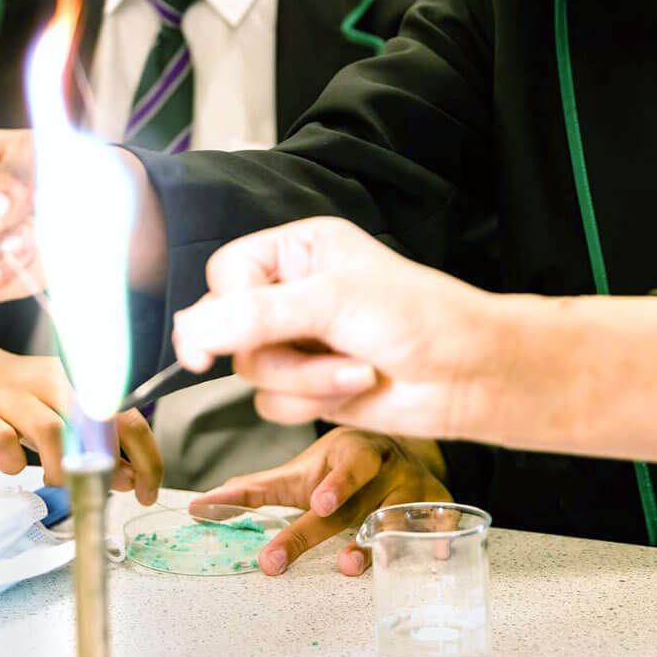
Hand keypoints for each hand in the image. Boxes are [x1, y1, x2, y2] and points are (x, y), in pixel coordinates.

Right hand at [0, 326, 160, 502]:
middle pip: (93, 421)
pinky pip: (2, 440)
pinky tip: (14, 466)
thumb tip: (130, 477)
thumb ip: (95, 443)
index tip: (146, 491)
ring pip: (50, 430)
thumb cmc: (20, 399)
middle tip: (105, 492)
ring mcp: (11, 396)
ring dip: (62, 468)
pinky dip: (13, 461)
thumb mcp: (61, 413)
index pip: (126, 416)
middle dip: (109, 464)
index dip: (144, 458)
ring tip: (59, 482)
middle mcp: (49, 382)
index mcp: (78, 380)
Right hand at [170, 217, 508, 442]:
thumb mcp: (332, 302)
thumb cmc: (417, 318)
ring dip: (304, 380)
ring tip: (355, 368)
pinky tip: (356, 386)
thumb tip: (190, 332)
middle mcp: (290, 293)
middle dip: (277, 350)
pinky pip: (271, 404)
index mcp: (296, 251)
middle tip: (321, 345)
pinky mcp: (306, 386)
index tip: (211, 342)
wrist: (465, 375)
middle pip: (228, 329)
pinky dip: (312, 402)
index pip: (226, 272)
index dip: (224, 306)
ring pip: (249, 372)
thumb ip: (256, 315)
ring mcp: (296, 342)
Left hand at [190, 428, 449, 576]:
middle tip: (285, 558)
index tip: (317, 503)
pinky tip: (433, 553)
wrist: (402, 445)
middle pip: (352, 504)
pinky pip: (442, 521)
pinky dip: (438, 537)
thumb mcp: (301, 473)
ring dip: (379, 539)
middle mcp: (382, 466)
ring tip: (353, 564)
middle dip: (317, 532)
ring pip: (398, 515)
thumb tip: (199, 505)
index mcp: (347, 453)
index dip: (330, 486)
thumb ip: (254, 491)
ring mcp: (412, 487)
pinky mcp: (440, 504)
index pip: (334, 473)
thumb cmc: (341, 465)